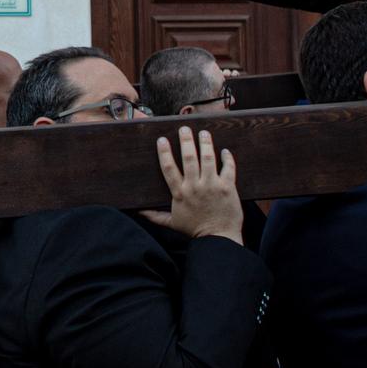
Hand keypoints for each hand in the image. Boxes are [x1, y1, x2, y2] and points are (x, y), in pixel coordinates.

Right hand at [138, 127, 243, 242]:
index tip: (162, 139)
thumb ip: (154, 216)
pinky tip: (225, 151)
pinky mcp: (227, 187)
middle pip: (189, 158)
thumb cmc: (195, 231)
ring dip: (206, 143)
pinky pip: (228, 168)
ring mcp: (212, 186)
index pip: (169, 168)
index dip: (164, 152)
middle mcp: (195, 187)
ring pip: (208, 158)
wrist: (218, 239)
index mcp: (180, 194)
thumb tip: (138, 212)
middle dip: (186, 140)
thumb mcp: (172, 223)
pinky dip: (227, 158)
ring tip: (204, 133)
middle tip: (185, 128)